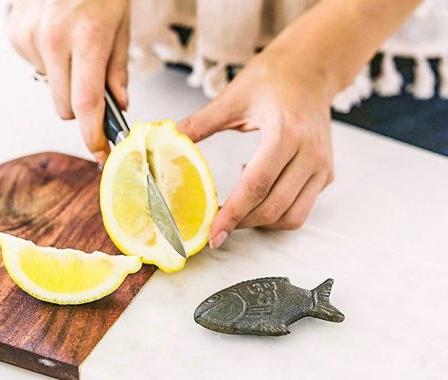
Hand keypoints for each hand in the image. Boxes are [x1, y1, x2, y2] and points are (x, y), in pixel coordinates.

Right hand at [8, 0, 129, 163]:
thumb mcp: (121, 28)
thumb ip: (118, 71)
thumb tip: (119, 105)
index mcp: (88, 39)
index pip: (87, 103)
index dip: (94, 135)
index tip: (100, 152)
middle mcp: (54, 40)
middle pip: (66, 107)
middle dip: (82, 108)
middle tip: (94, 88)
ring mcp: (31, 38)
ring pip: (52, 91)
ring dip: (66, 83)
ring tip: (75, 50)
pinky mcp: (16, 36)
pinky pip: (37, 71)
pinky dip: (51, 66)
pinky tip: (58, 41)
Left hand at [178, 44, 336, 248]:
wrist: (311, 68)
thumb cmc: (273, 78)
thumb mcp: (232, 97)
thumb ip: (199, 124)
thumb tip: (168, 141)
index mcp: (286, 132)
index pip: (256, 186)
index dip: (232, 214)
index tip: (213, 235)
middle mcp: (310, 154)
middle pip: (273, 208)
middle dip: (241, 222)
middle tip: (216, 223)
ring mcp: (322, 166)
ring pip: (291, 217)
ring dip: (260, 222)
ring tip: (239, 204)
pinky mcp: (326, 173)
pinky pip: (301, 208)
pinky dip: (277, 211)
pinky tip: (261, 189)